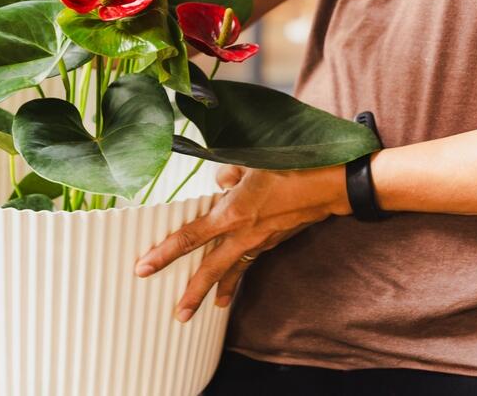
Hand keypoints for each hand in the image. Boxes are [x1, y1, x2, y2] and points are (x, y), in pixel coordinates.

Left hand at [134, 163, 350, 321]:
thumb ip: (228, 175)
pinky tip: (229, 294)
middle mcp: (244, 233)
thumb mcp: (251, 162)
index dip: (165, 253)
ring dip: (214, 292)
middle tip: (177, 314)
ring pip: (230, 271)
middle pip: (210, 268)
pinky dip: (237, 278)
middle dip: (191, 292)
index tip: (144, 268)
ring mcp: (260, 241)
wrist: (332, 183)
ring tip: (198, 311)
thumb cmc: (291, 166)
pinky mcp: (273, 242)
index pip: (190, 237)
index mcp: (233, 213)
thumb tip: (219, 183)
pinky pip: (248, 264)